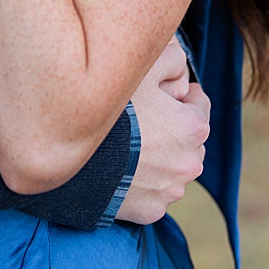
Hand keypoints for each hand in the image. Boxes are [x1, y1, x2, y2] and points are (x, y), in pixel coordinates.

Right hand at [114, 38, 209, 224]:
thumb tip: (182, 65)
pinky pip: (152, 194)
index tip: (156, 94)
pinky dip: (141, 184)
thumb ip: (169, 57)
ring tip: (125, 146)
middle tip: (138, 120)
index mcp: (193, 127)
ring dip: (158, 158)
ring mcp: (169, 190)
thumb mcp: (138, 68)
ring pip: (171, 168)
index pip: (199, 103)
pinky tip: (119, 170)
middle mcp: (190, 163)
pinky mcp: (149, 211)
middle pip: (187, 138)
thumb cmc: (107, 108)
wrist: (68, 152)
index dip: (177, 94)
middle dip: (170, 128)